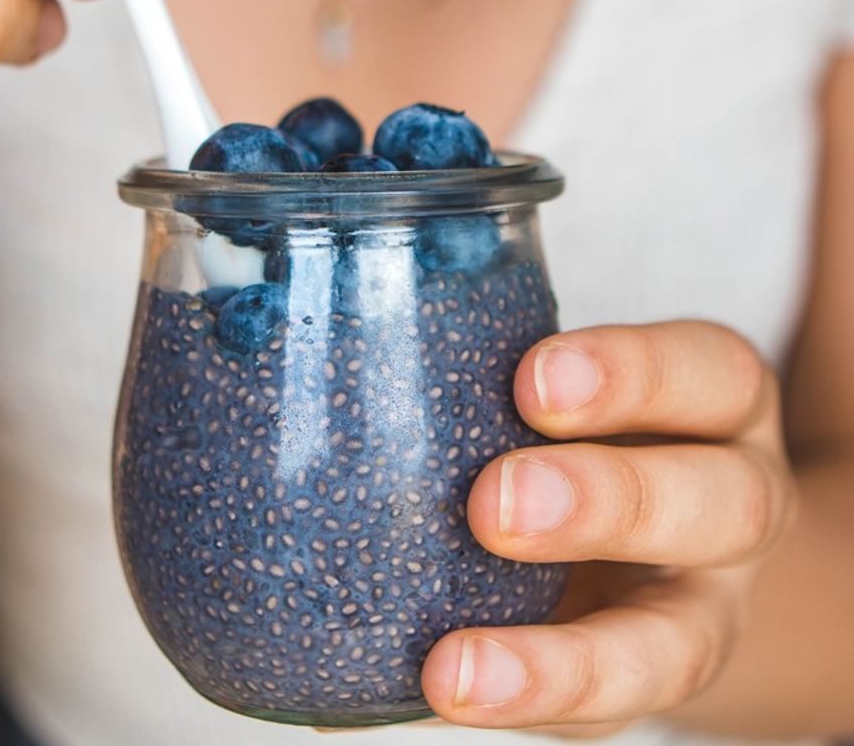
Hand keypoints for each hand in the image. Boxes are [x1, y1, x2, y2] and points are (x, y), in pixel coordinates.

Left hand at [420, 319, 797, 736]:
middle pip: (730, 506)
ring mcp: (704, 608)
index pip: (710, 373)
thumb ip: (504, 376)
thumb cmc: (587, 422)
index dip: (632, 375)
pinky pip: (607, 717)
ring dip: (565, 659)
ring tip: (456, 665)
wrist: (646, 536)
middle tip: (492, 504)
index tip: (531, 378)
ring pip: (682, 646)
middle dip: (609, 503)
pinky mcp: (653, 682)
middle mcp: (735, 506)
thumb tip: (345, 368)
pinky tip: (436, 690)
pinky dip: (523, 705)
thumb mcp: (580, 382)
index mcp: (719, 406)